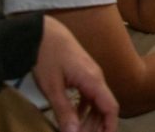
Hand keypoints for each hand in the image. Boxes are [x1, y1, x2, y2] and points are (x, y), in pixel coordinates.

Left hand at [35, 16, 118, 131]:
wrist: (43, 32)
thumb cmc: (47, 57)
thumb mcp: (52, 87)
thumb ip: (64, 111)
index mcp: (93, 80)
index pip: (110, 107)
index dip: (110, 126)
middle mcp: (96, 77)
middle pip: (105, 106)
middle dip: (97, 126)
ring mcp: (90, 73)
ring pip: (97, 100)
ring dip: (90, 118)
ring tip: (77, 131)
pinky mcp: (83, 72)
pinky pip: (90, 94)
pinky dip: (85, 108)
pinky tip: (74, 115)